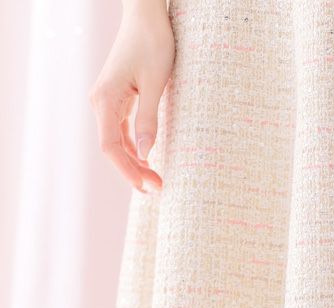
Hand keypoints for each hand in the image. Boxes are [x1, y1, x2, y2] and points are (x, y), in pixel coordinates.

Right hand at [89, 2, 174, 192]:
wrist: (146, 15)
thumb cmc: (153, 43)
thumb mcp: (156, 83)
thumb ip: (149, 120)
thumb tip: (143, 154)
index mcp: (106, 99)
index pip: (110, 146)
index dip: (127, 170)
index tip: (146, 185)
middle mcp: (101, 101)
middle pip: (112, 148)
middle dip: (133, 171)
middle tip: (158, 189)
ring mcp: (108, 101)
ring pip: (117, 142)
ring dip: (134, 163)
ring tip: (155, 181)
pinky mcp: (117, 99)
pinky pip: (122, 131)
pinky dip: (134, 149)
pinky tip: (147, 161)